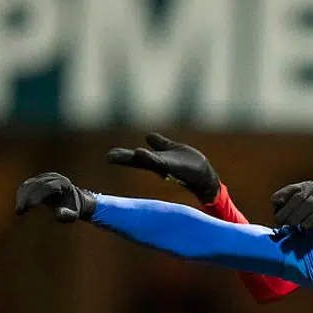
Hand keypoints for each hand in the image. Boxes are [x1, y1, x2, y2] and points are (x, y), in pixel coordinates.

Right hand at [15, 173, 96, 222]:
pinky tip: (20, 207)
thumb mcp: (74, 214)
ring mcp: (43, 178)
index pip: (49, 187)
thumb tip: (58, 214)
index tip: (31, 205)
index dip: (39, 195)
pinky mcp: (35, 181)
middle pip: (37, 184)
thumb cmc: (72, 208)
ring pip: (28, 184)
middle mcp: (52, 177)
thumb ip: (68, 215)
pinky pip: (25, 187)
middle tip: (20, 211)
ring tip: (19, 211)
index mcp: (63, 182)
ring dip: (21, 197)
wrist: (71, 199)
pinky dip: (20, 196)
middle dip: (27, 197)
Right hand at [106, 133, 220, 203]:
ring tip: (131, 152)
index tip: (108, 156)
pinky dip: (151, 158)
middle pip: (138, 161)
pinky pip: (160, 161)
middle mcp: (158, 165)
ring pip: (150, 161)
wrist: (204, 176)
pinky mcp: (175, 167)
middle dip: (124, 159)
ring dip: (141, 158)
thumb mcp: (171, 149)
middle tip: (109, 157)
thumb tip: (148, 136)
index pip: (135, 158)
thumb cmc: (187, 165)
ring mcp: (166, 167)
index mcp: (155, 161)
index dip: (122, 156)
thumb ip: (160, 144)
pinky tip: (140, 152)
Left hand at [271, 181, 312, 233]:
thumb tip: (275, 204)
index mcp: (302, 187)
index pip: (290, 189)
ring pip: (311, 204)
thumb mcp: (295, 203)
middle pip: (299, 197)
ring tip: (292, 225)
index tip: (275, 207)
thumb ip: (283, 204)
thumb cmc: (308, 209)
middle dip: (288, 211)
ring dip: (299, 216)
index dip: (281, 196)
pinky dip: (312, 220)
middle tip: (282, 223)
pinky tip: (304, 226)